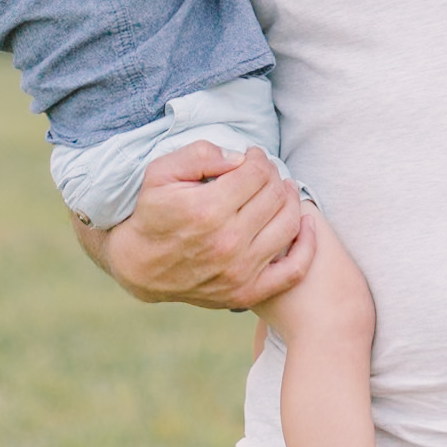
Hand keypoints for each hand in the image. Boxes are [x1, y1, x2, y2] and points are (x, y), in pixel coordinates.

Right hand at [76, 139, 315, 308]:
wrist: (139, 265)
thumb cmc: (152, 213)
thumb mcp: (161, 172)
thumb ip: (200, 154)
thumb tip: (240, 157)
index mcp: (207, 210)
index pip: (257, 173)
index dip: (258, 158)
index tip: (251, 157)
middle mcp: (227, 243)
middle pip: (275, 196)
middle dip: (273, 176)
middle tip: (263, 173)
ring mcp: (240, 271)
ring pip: (289, 225)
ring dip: (291, 201)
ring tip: (280, 191)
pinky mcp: (246, 292)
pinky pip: (294, 270)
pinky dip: (307, 245)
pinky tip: (306, 224)